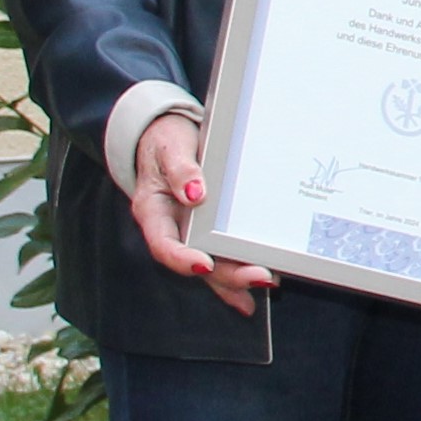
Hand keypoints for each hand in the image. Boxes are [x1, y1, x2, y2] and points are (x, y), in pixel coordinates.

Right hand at [128, 111, 271, 314]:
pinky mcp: (211, 230)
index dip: (182, 259)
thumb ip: (180, 169)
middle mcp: (174, 230)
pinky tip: (265, 281)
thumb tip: (194, 194)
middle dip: (227, 274)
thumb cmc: (165, 143)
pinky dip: (243, 268)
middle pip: (198, 261)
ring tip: (266, 282)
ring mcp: (193, 233)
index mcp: (154, 213)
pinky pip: (226, 254)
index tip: (204, 265)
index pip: (164, 244)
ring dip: (239, 280)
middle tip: (258, 276)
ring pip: (214, 266)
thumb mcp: (168, 148)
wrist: (167, 138)